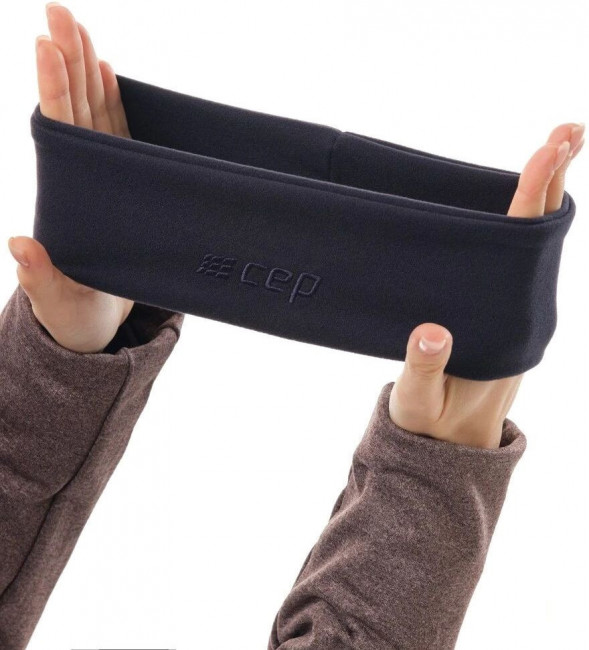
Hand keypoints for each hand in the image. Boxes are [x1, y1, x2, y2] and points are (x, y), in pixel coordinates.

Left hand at [7, 2, 132, 352]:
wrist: (95, 321)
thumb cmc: (76, 315)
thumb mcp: (58, 302)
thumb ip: (40, 277)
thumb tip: (19, 245)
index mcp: (62, 195)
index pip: (56, 132)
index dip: (53, 88)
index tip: (45, 43)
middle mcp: (77, 179)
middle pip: (72, 110)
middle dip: (67, 61)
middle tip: (60, 12)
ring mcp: (99, 179)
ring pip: (93, 115)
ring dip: (87, 71)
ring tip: (81, 28)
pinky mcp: (120, 186)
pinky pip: (116, 136)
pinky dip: (113, 102)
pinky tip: (108, 73)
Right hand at [390, 123, 584, 448]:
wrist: (453, 452)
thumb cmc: (433, 430)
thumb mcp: (418, 406)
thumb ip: (421, 370)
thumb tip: (430, 329)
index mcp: (511, 330)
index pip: (524, 251)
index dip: (533, 201)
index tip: (545, 152)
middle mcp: (524, 314)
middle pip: (542, 238)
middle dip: (554, 182)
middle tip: (566, 131)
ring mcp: (517, 312)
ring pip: (536, 246)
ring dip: (545, 196)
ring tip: (554, 147)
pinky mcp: (504, 313)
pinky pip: (519, 259)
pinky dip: (526, 221)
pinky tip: (521, 199)